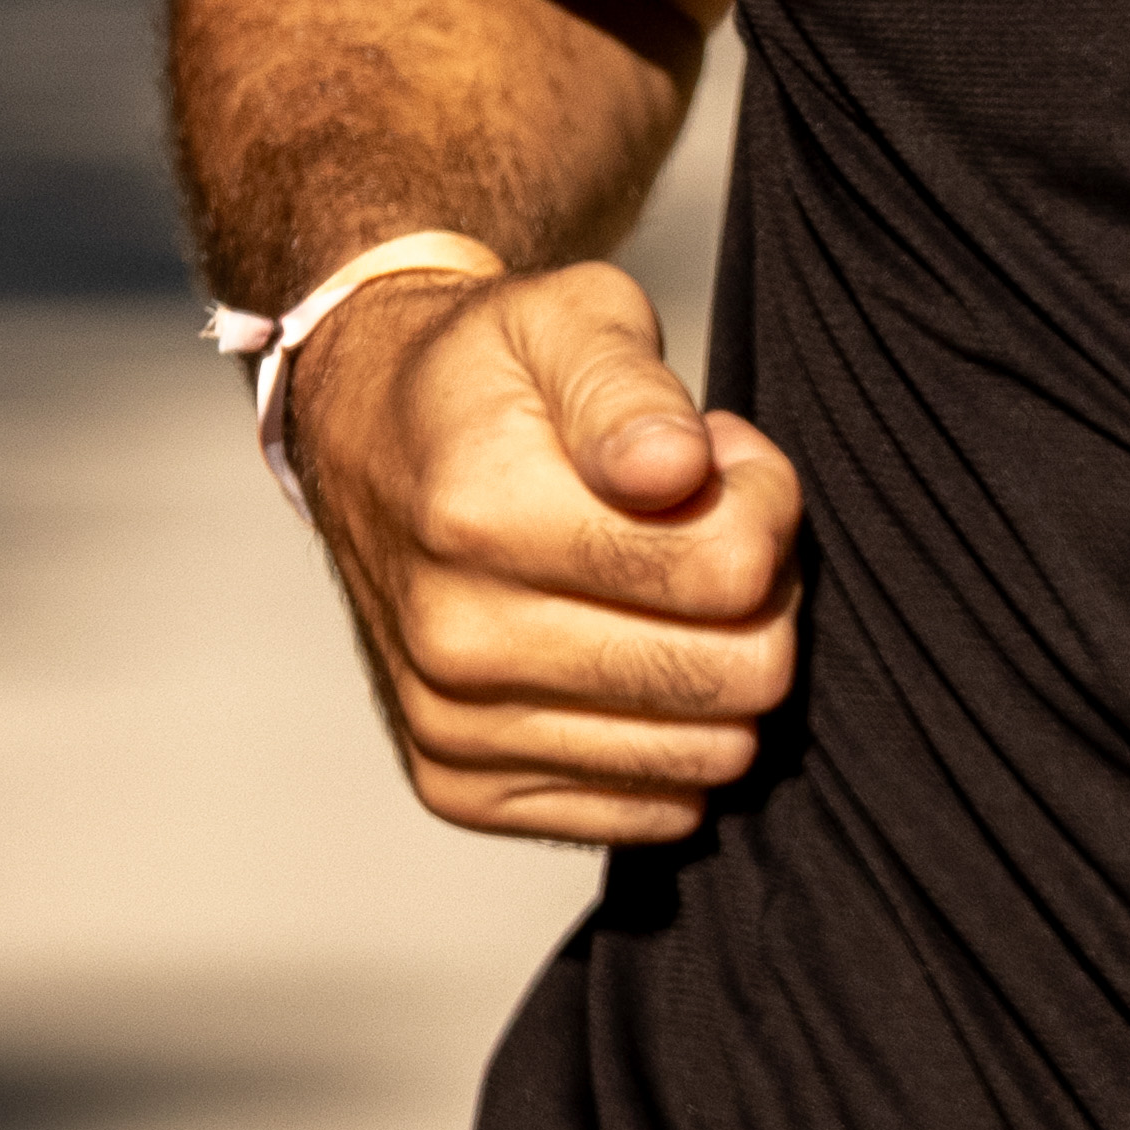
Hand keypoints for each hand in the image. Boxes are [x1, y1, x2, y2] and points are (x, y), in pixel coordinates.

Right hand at [283, 256, 804, 845]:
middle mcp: (453, 636)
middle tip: (709, 529)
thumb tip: (673, 469)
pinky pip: (651, 811)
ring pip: (708, 756)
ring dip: (717, 665)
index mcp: (480, 514)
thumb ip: (630, 385)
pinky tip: (626, 651)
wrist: (365, 437)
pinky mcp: (459, 786)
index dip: (764, 505)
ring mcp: (450, 724)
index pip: (729, 570)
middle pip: (735, 675)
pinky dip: (667, 737)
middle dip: (760, 596)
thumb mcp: (567, 317)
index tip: (723, 463)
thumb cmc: (488, 373)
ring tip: (666, 587)